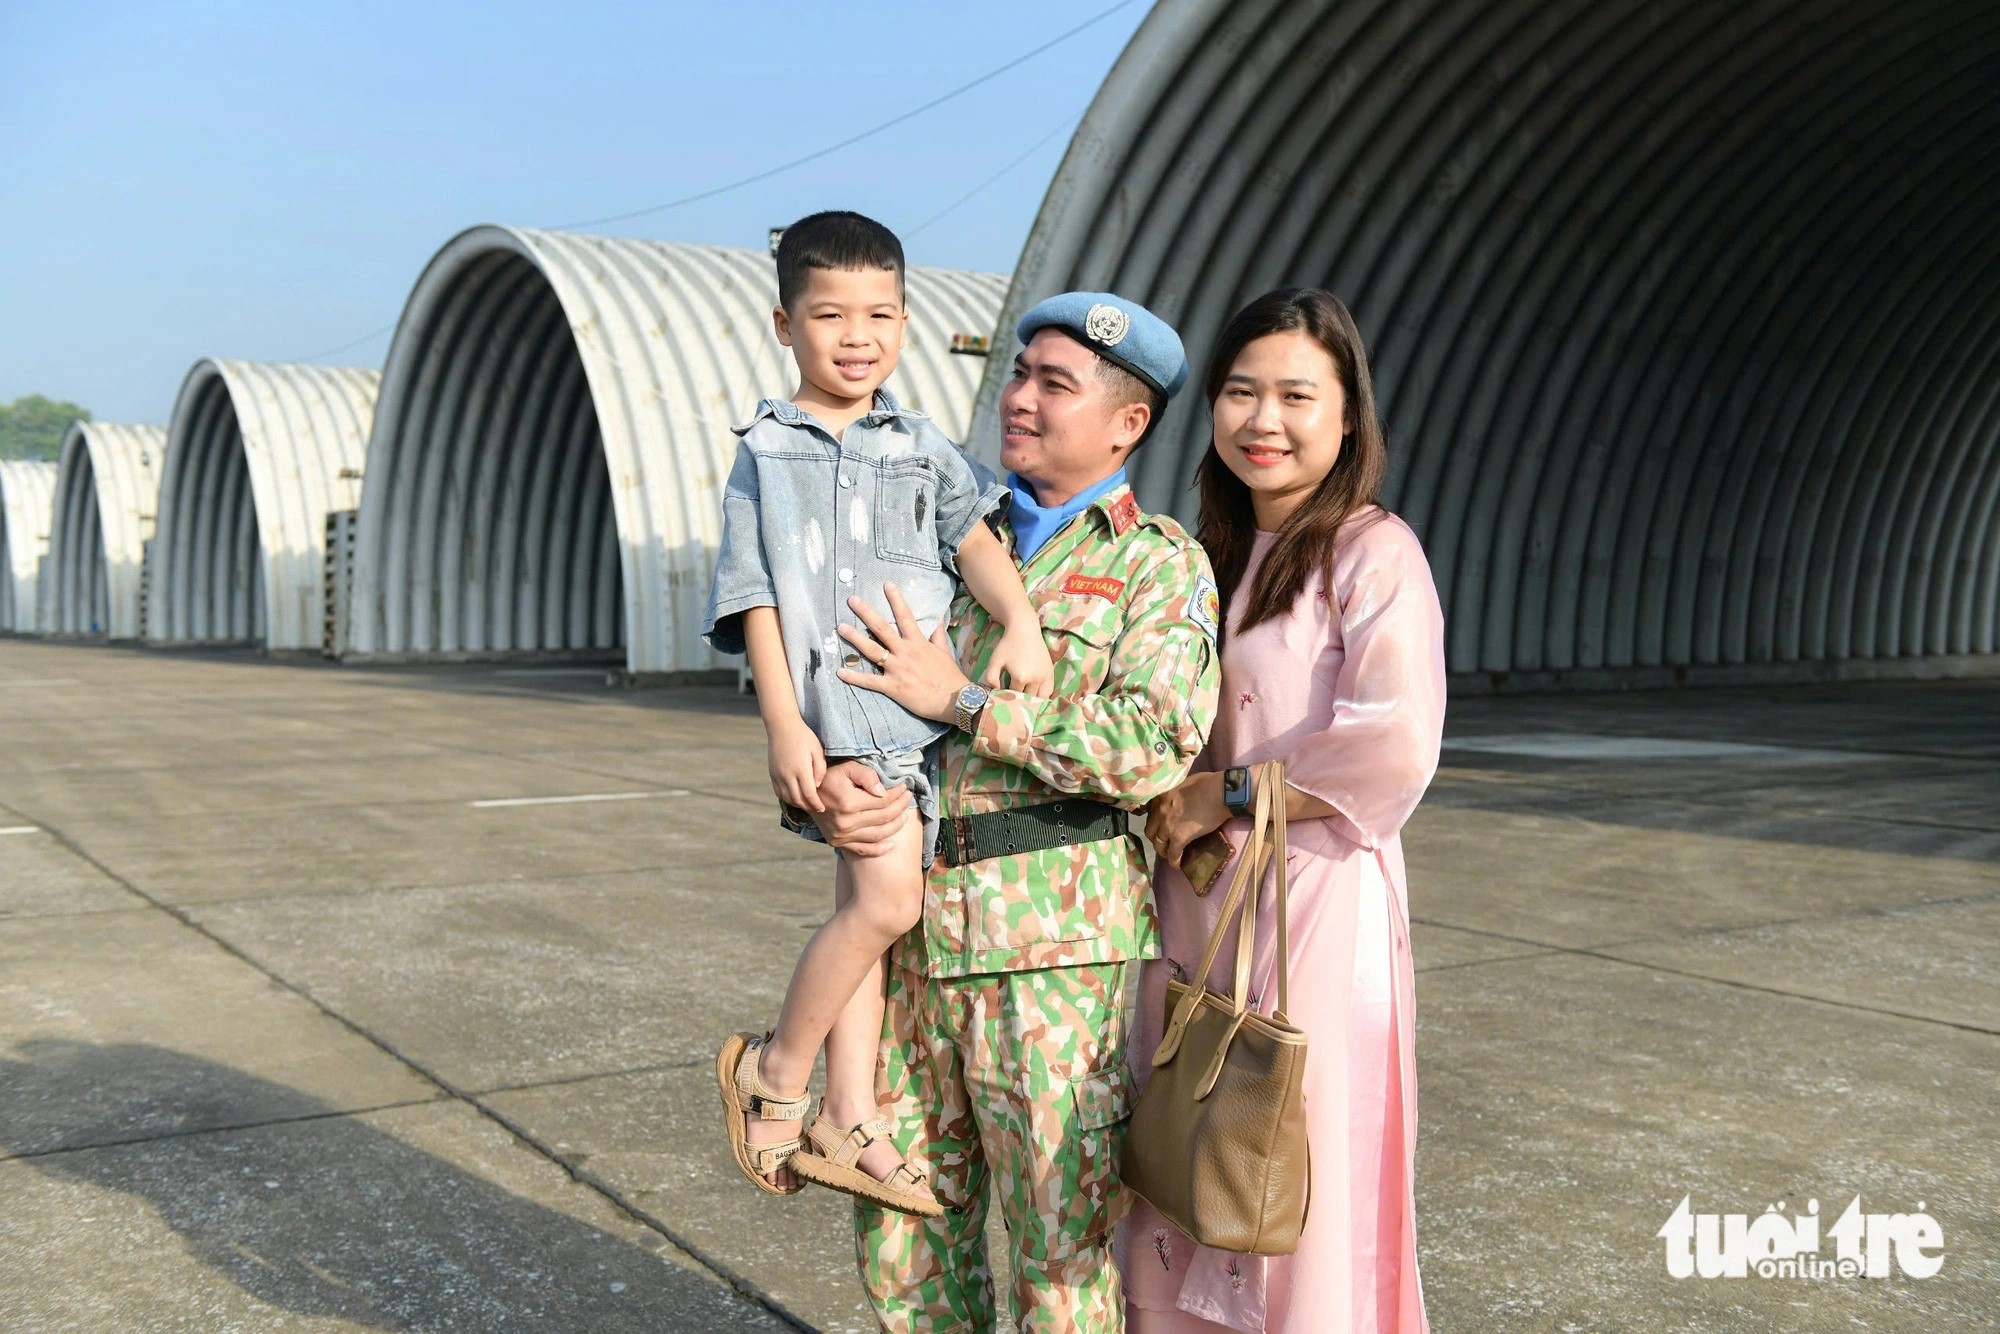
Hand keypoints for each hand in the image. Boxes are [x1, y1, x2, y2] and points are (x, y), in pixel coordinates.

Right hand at [767, 719, 826, 811]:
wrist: (782, 727)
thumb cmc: (804, 737)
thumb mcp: (817, 750)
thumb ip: (820, 770)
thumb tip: (816, 786)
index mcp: (801, 769)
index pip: (809, 794)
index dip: (816, 804)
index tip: (822, 808)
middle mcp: (787, 775)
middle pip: (797, 799)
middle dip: (807, 806)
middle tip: (815, 809)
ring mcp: (778, 775)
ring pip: (787, 798)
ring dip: (797, 803)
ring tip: (806, 804)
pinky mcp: (772, 774)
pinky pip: (778, 792)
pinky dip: (787, 798)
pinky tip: (794, 797)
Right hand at [813, 760, 914, 856]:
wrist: (807, 794)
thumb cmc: (829, 777)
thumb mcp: (846, 768)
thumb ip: (866, 775)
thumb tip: (883, 791)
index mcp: (848, 802)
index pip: (883, 801)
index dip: (897, 794)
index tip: (905, 787)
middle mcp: (845, 822)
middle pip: (883, 817)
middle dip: (900, 807)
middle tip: (908, 798)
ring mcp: (841, 835)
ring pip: (878, 834)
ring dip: (895, 826)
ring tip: (904, 816)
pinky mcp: (838, 843)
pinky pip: (863, 850)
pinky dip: (879, 849)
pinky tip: (892, 844)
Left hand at [836, 583, 971, 722]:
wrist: (954, 700)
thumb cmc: (950, 677)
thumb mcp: (944, 652)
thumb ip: (937, 635)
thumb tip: (938, 619)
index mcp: (917, 642)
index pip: (905, 616)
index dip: (896, 599)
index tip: (887, 585)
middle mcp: (905, 652)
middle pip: (882, 629)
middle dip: (866, 613)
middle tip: (852, 600)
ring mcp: (897, 669)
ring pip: (872, 650)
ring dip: (855, 638)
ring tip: (841, 628)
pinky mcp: (892, 686)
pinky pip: (870, 681)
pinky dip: (854, 677)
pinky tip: (839, 672)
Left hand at [984, 622, 1053, 695]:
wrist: (1025, 630)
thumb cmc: (1007, 645)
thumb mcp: (995, 660)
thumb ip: (991, 677)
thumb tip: (995, 690)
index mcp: (1020, 677)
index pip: (1014, 695)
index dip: (1008, 696)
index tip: (1003, 695)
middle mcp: (1035, 679)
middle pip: (1027, 698)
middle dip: (1020, 700)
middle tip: (1013, 698)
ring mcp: (1045, 676)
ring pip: (1040, 698)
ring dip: (1033, 700)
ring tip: (1025, 699)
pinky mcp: (1050, 672)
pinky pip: (1049, 691)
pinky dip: (1043, 695)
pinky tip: (1036, 695)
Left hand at [1145, 770, 1230, 867]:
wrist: (1221, 792)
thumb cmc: (1208, 783)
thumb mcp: (1183, 783)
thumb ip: (1175, 793)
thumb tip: (1179, 798)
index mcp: (1161, 797)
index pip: (1150, 815)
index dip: (1155, 823)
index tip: (1161, 828)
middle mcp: (1159, 811)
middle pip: (1150, 831)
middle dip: (1156, 839)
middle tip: (1164, 842)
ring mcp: (1167, 825)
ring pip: (1158, 844)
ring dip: (1163, 851)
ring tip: (1170, 855)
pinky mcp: (1179, 837)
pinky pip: (1173, 853)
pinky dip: (1174, 861)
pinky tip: (1178, 865)